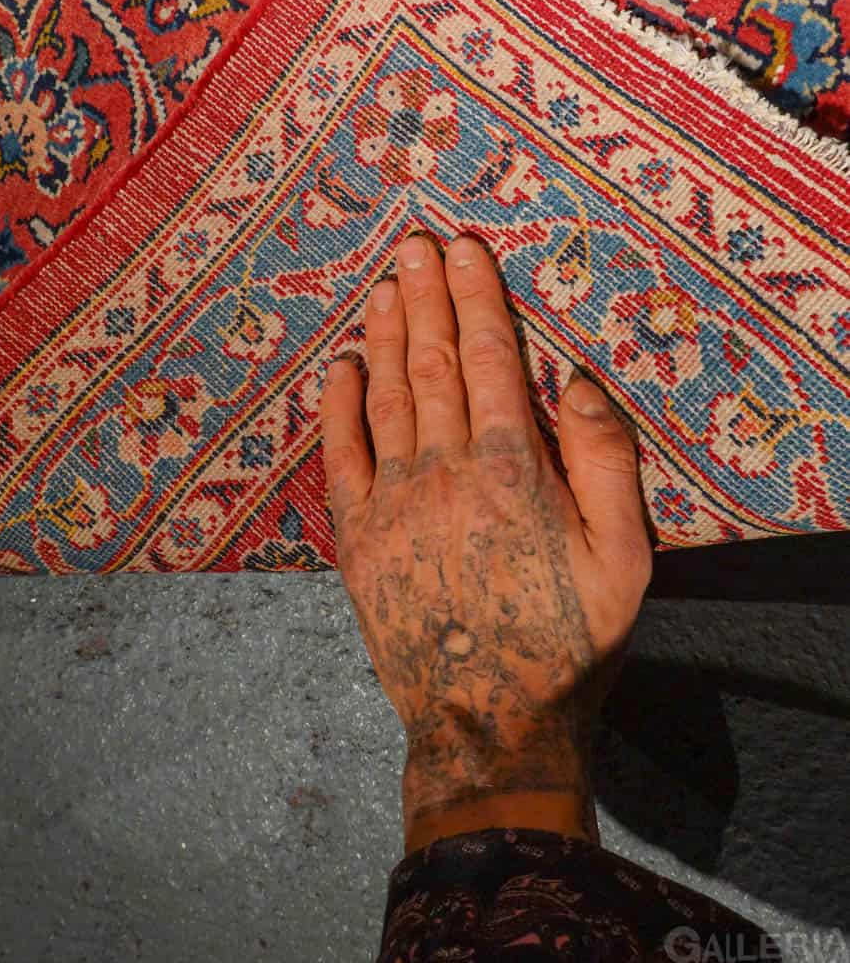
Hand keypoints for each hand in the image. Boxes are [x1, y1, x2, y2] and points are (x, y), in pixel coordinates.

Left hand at [319, 233, 651, 852]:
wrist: (488, 720)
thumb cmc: (567, 641)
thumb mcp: (623, 559)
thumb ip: (607, 464)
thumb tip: (580, 382)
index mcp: (510, 467)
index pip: (491, 359)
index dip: (476, 298)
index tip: (464, 249)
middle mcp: (443, 469)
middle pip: (433, 363)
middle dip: (425, 297)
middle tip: (414, 242)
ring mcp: (392, 501)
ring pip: (386, 396)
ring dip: (386, 334)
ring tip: (385, 283)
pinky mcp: (356, 536)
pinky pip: (340, 455)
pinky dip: (339, 405)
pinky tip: (340, 365)